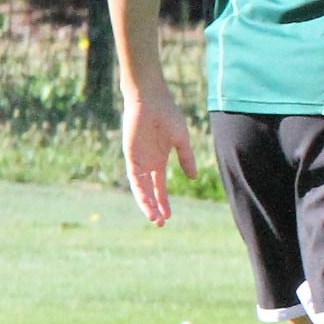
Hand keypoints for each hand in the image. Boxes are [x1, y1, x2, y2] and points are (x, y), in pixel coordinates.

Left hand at [121, 91, 194, 226]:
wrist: (151, 99)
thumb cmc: (167, 114)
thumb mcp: (181, 140)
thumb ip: (186, 159)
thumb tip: (192, 177)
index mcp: (159, 160)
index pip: (160, 186)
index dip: (164, 201)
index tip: (169, 217)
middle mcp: (147, 163)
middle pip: (150, 191)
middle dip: (155, 207)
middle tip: (160, 224)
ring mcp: (138, 161)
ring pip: (141, 189)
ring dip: (147, 204)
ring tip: (155, 219)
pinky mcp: (131, 156)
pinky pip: (135, 179)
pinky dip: (140, 191)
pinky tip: (147, 202)